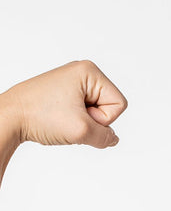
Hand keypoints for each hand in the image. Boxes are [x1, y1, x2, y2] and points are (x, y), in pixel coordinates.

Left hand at [1, 59, 126, 149]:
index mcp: (89, 71)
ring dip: (83, 123)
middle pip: (108, 107)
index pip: (119, 104)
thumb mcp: (82, 131)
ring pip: (96, 112)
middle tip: (68, 119)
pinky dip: (75, 122)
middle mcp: (82, 73)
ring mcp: (72, 82)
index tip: (79, 117)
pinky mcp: (64, 93)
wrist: (10, 117)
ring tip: (61, 120)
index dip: (103, 119)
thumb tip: (112, 139)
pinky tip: (59, 120)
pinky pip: (83, 112)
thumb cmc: (39, 116)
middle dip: (92, 121)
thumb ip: (106, 137)